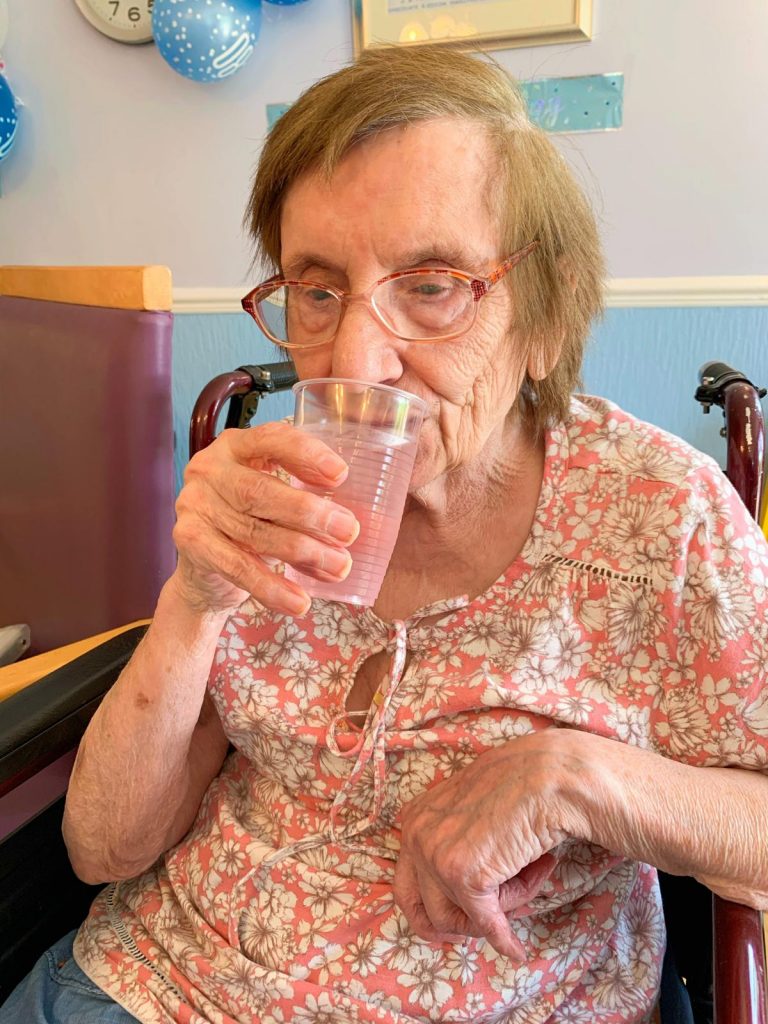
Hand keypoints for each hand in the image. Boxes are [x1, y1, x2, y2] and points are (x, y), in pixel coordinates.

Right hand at [172, 422, 359, 615]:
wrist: (206, 571)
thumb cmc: (252, 523)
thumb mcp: (277, 501)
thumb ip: (306, 499)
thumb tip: (351, 526)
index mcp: (236, 446)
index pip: (271, 440)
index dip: (306, 455)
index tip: (341, 476)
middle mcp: (210, 469)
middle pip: (261, 491)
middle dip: (310, 514)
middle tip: (349, 532)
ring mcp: (194, 504)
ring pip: (254, 532)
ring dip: (303, 553)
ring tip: (337, 568)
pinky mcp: (189, 541)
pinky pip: (237, 567)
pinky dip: (273, 587)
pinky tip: (299, 602)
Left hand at [393, 730, 586, 958]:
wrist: (549, 776)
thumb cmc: (520, 787)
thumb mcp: (471, 811)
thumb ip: (455, 841)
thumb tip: (459, 895)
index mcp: (415, 819)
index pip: (406, 887)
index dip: (429, 916)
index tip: (451, 930)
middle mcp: (415, 836)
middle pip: (428, 910)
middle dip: (464, 921)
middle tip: (496, 915)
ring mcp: (436, 856)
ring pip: (461, 918)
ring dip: (499, 908)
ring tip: (533, 876)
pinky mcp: (464, 876)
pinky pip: (486, 924)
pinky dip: (503, 939)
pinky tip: (516, 949)